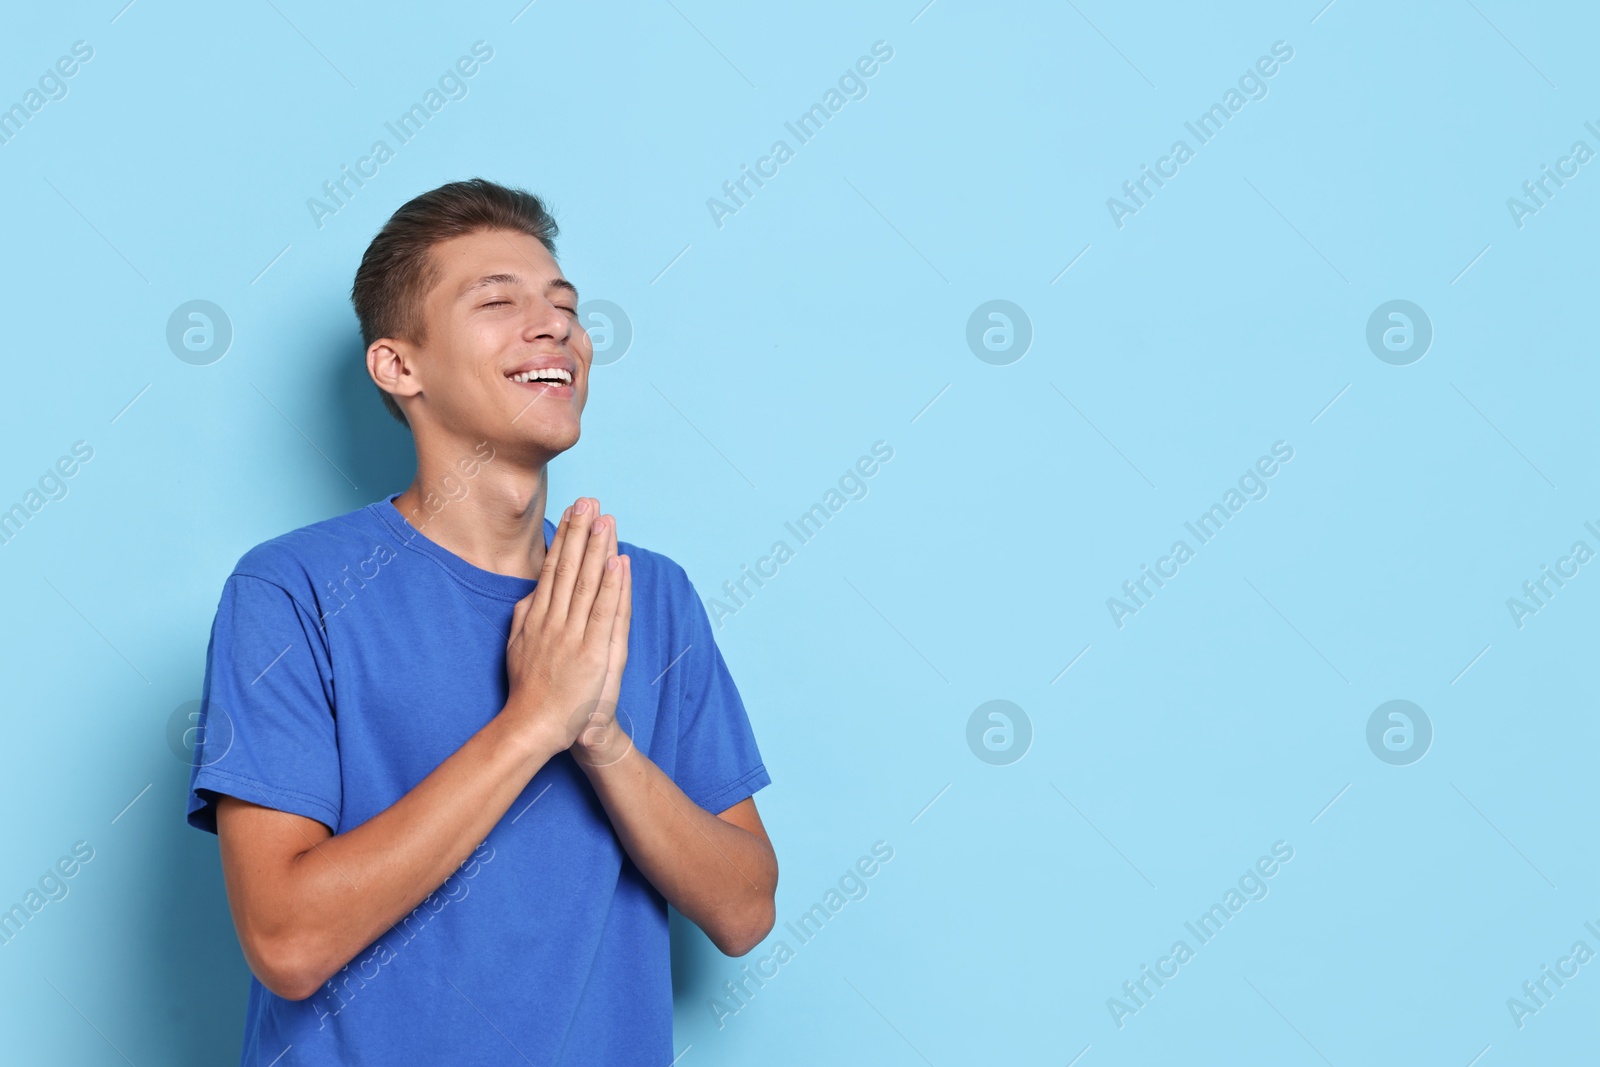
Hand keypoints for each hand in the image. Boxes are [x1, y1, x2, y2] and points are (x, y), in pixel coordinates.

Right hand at [501, 497, 628, 758]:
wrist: (535, 727)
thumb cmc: (530, 691)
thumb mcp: (516, 648)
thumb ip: (523, 618)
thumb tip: (530, 592)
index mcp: (536, 618)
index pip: (552, 569)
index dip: (564, 538)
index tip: (572, 511)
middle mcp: (553, 621)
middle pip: (569, 568)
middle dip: (580, 532)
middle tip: (589, 500)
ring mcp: (573, 636)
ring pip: (587, 584)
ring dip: (597, 549)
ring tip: (605, 519)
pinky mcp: (592, 652)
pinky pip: (604, 612)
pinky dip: (611, 586)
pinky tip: (617, 562)